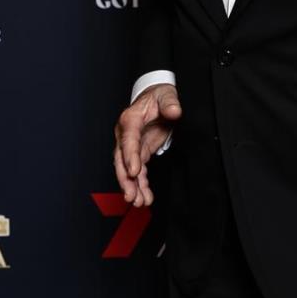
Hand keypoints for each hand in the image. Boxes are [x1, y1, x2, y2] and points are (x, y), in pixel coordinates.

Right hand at [113, 83, 181, 206]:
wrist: (157, 98)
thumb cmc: (159, 96)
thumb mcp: (166, 95)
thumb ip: (170, 103)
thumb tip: (175, 111)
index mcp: (130, 119)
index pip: (128, 139)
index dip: (129, 156)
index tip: (134, 172)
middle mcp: (126, 134)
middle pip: (121, 159)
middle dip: (126, 179)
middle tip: (131, 196)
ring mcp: (131, 145)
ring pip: (128, 169)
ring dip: (133, 186)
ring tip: (139, 202)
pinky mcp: (139, 152)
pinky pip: (138, 171)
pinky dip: (140, 185)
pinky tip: (145, 197)